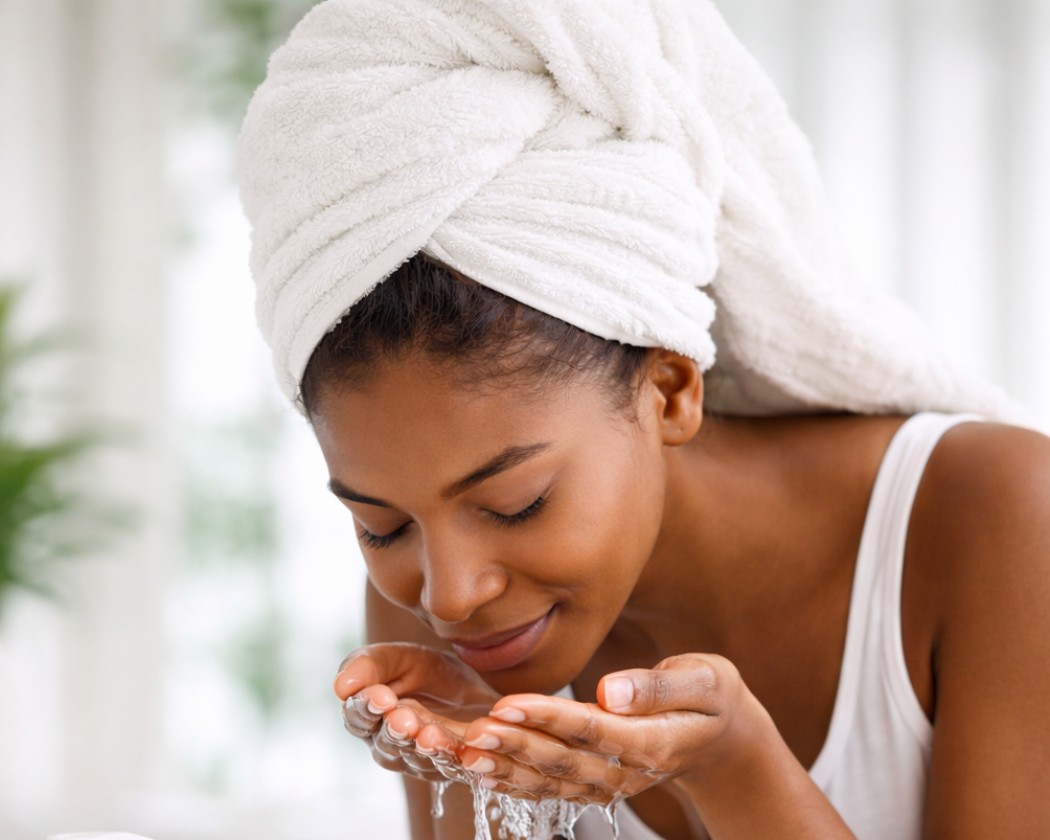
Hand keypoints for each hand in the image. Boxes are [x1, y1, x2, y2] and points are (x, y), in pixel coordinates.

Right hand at [334, 643, 502, 780]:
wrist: (476, 685)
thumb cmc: (426, 671)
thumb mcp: (400, 657)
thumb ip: (370, 665)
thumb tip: (340, 686)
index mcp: (369, 717)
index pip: (358, 718)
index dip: (367, 708)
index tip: (381, 697)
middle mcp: (389, 745)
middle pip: (386, 744)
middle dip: (395, 731)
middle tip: (404, 719)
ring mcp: (421, 760)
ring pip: (418, 758)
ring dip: (424, 746)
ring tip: (428, 733)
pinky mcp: (453, 767)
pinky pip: (452, 765)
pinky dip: (455, 754)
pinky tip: (456, 743)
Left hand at [456, 654, 767, 803]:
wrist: (722, 737)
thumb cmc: (711, 695)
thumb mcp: (704, 680)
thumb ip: (658, 687)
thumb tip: (612, 690)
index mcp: (651, 743)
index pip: (592, 731)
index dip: (547, 719)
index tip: (507, 704)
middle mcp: (626, 772)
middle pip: (562, 762)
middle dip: (514, 746)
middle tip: (471, 731)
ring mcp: (610, 783)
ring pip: (549, 781)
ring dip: (504, 768)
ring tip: (463, 752)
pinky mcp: (596, 783)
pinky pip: (550, 787)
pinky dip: (514, 782)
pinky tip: (481, 772)